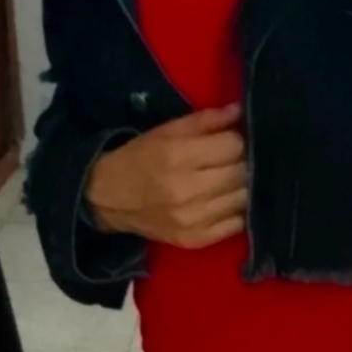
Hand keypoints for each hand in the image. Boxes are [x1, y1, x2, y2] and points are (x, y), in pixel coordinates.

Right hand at [85, 104, 247, 247]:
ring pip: (243, 199)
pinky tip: (226, 200)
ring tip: (231, 179)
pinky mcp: (195, 240)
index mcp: (178, 157)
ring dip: (243, 186)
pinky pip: (236, 224)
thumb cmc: (139, 158)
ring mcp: (193, 220)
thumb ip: (206, 120)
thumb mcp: (167, 131)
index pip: (233, 146)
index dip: (236, 140)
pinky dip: (237, 211)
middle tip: (233, 159)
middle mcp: (187, 190)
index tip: (231, 140)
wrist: (108, 198)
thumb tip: (240, 111)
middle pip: (241, 172)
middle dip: (243, 162)